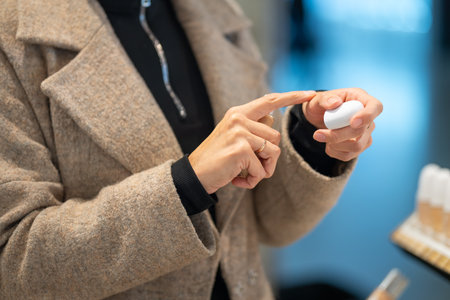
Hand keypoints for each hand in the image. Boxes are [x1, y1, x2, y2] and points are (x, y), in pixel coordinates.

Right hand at [189, 91, 315, 193]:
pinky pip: (263, 168)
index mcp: (238, 113)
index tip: (310, 93)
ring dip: (263, 169)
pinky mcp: (241, 149)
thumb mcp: (234, 137)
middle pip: (276, 135)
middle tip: (250, 167)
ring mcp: (240, 132)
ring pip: (273, 151)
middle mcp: (239, 118)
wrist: (195, 175)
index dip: (291, 97)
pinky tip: (238, 180)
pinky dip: (254, 179)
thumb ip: (253, 127)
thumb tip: (272, 118)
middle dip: (268, 157)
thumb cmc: (217, 160)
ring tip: (244, 173)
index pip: (270, 101)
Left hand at [302, 88, 382, 160]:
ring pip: (356, 146)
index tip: (352, 122)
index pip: (376, 107)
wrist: (317, 117)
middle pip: (362, 131)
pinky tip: (327, 143)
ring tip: (321, 136)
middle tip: (317, 134)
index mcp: (361, 99)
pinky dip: (333, 151)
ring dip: (335, 144)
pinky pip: (348, 155)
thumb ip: (324, 99)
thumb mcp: (316, 99)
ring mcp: (366, 133)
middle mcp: (367, 117)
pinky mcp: (359, 146)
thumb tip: (335, 103)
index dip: (368, 116)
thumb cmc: (320, 105)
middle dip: (338, 135)